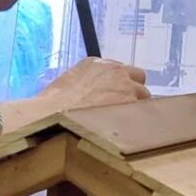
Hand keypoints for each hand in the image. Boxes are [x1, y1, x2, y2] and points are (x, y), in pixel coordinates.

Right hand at [33, 58, 150, 112]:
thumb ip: (82, 86)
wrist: (53, 115)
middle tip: (122, 108)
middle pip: (137, 78)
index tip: (113, 95)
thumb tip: (84, 98)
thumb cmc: (52, 107)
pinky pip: (144, 112)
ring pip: (144, 96)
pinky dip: (139, 121)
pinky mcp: (132, 105)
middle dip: (132, 91)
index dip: (118, 84)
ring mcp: (126, 87)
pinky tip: (129, 131)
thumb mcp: (65, 86)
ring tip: (125, 122)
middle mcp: (115, 71)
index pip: (118, 70)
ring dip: (137, 106)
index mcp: (96, 64)